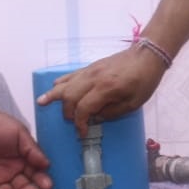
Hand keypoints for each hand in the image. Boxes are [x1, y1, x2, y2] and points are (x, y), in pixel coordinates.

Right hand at [36, 46, 167, 135]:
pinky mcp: (90, 66)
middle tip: (71, 122)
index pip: (83, 108)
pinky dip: (61, 82)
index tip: (82, 133)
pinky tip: (54, 88)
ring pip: (66, 83)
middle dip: (67, 112)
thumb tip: (94, 119)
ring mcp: (90, 70)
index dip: (80, 123)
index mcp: (106, 89)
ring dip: (54, 95)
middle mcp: (94, 78)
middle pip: (70, 96)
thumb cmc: (144, 81)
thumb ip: (112, 113)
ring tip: (41, 102)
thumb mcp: (133, 103)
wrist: (147, 55)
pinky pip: (71, 74)